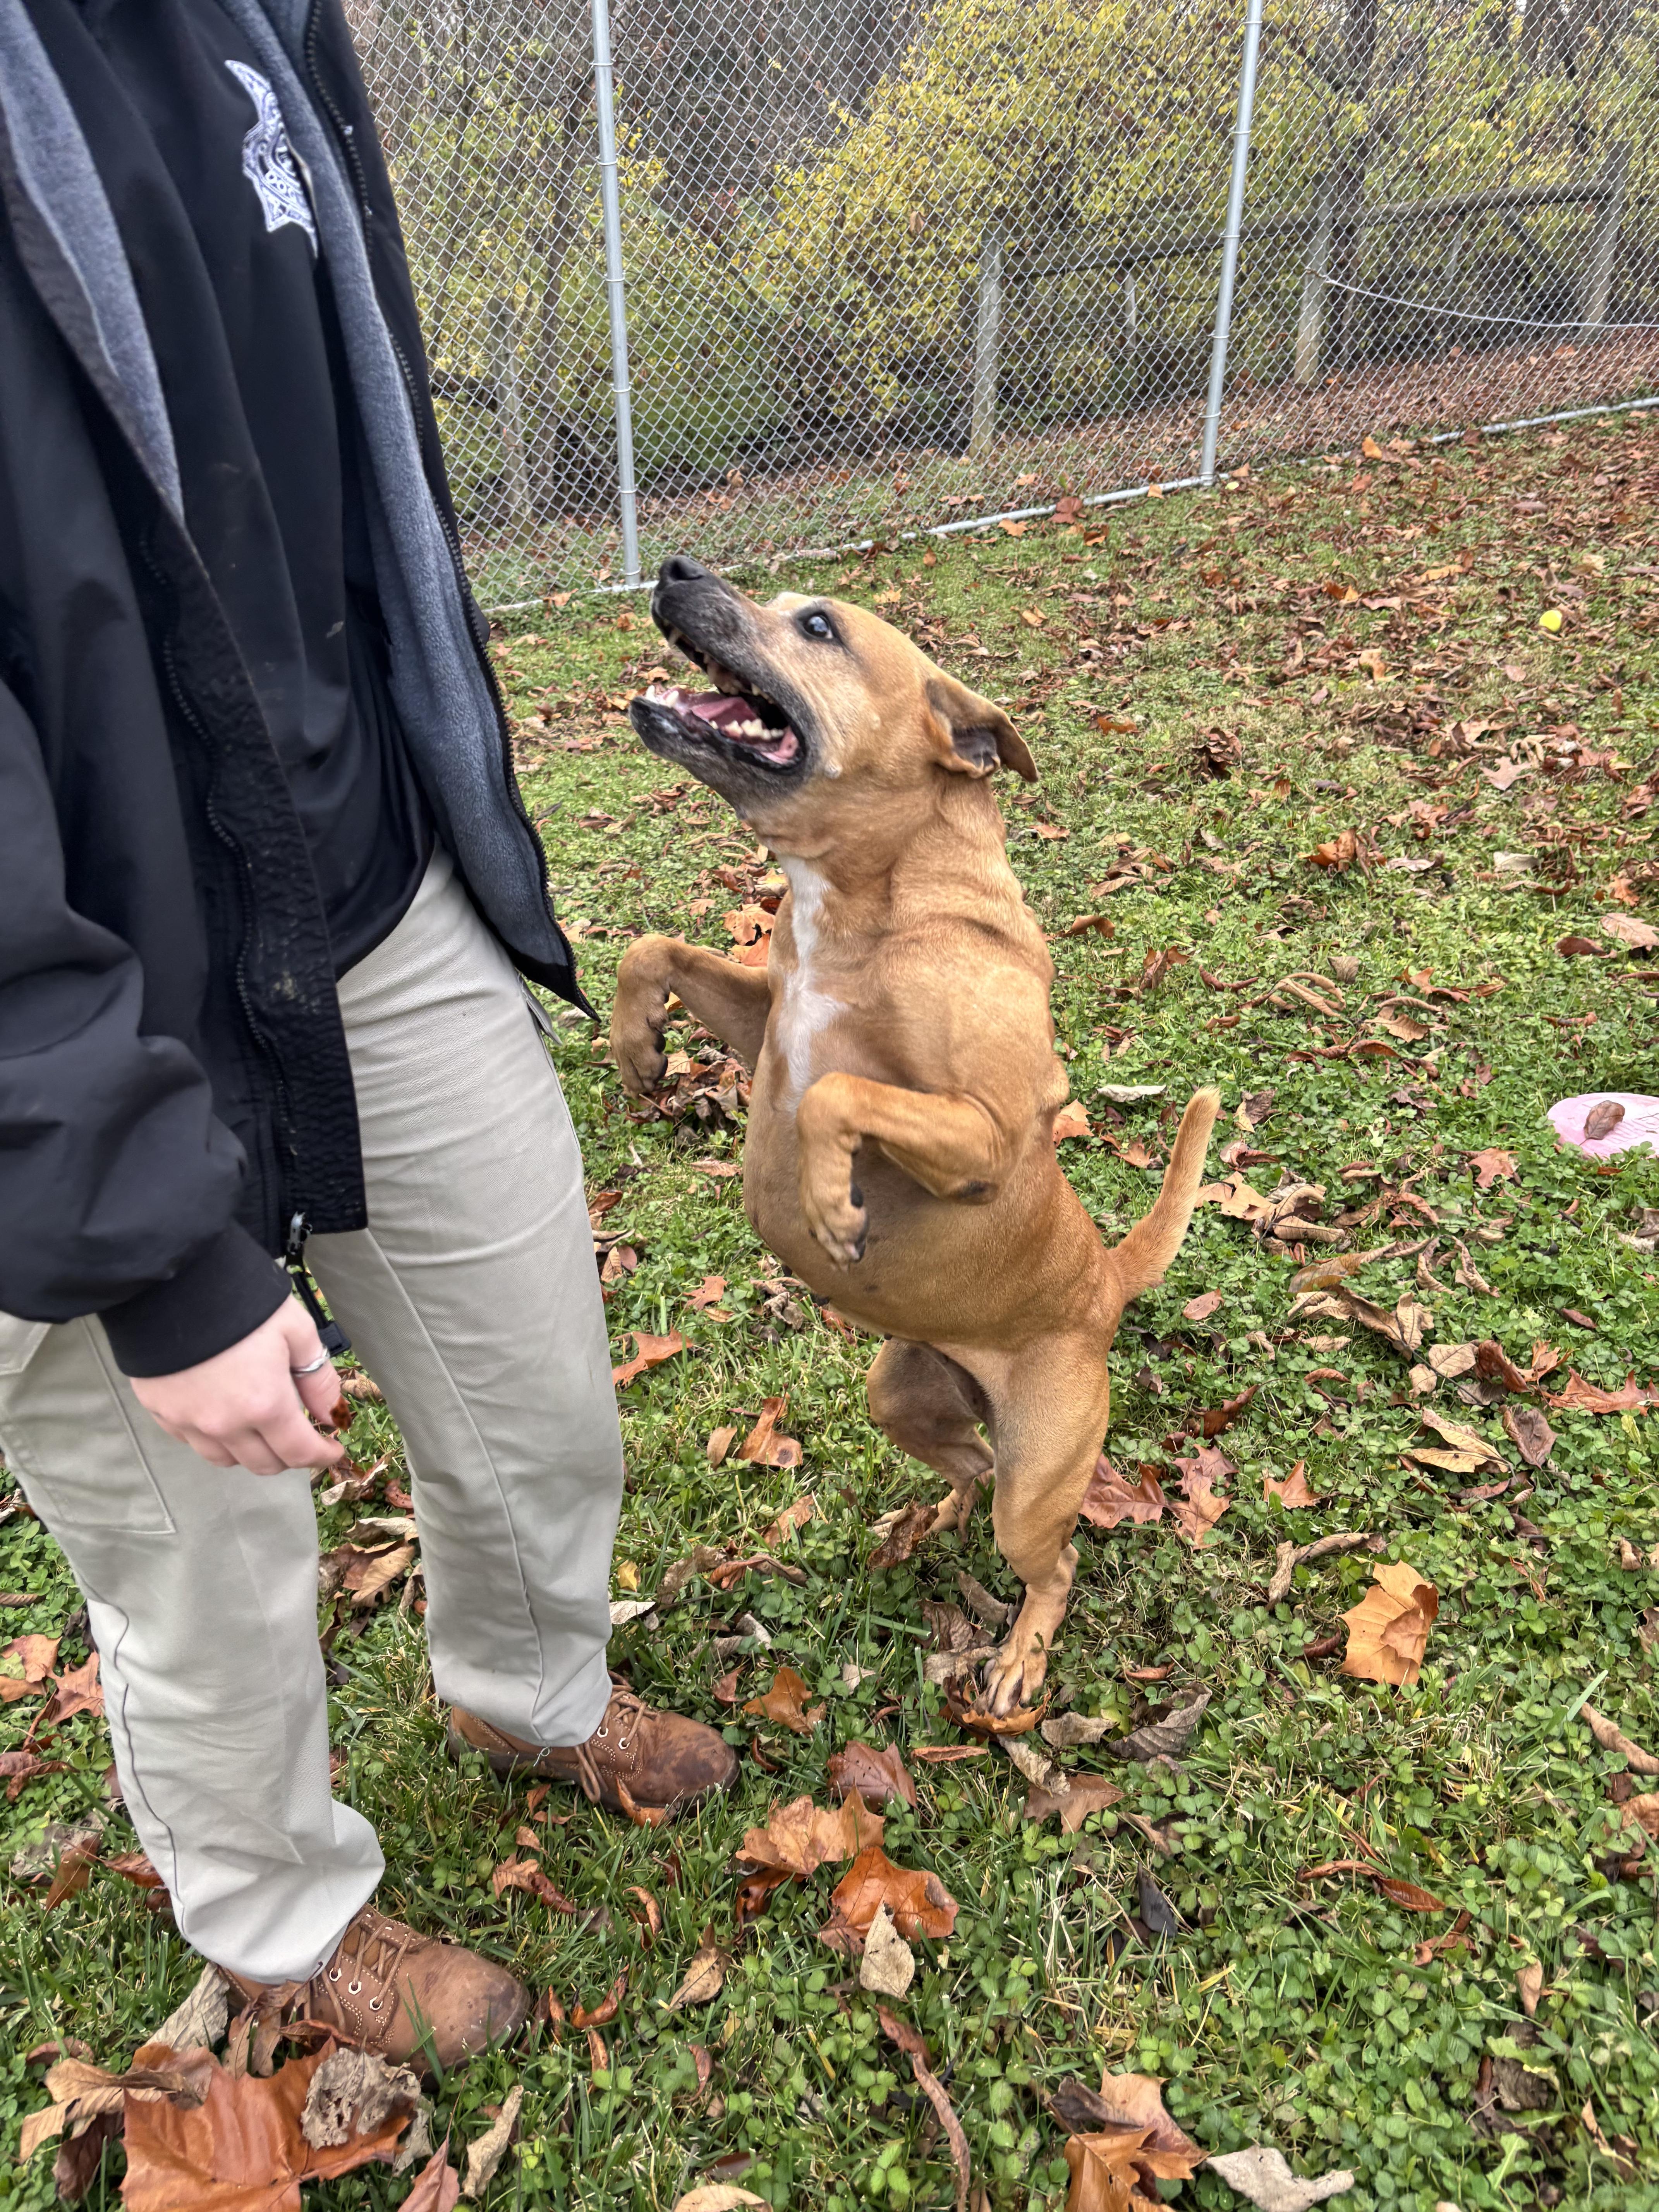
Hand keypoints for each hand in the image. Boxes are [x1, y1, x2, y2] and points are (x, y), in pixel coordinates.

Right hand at [131, 1300, 346, 1475]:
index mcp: (264, 1405)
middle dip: (289, 1455)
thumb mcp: (295, 1329)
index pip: (299, 1452)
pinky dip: (214, 1438)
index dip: (322, 1455)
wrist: (172, 1281)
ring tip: (261, 1426)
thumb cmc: (238, 1300)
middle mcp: (224, 1424)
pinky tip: (223, 1414)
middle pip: (263, 1464)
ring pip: (226, 1459)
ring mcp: (188, 1421)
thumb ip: (317, 1377)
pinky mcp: (161, 1411)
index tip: (332, 1448)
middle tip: (300, 1434)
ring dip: (250, 1451)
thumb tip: (332, 1413)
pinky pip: (193, 1442)